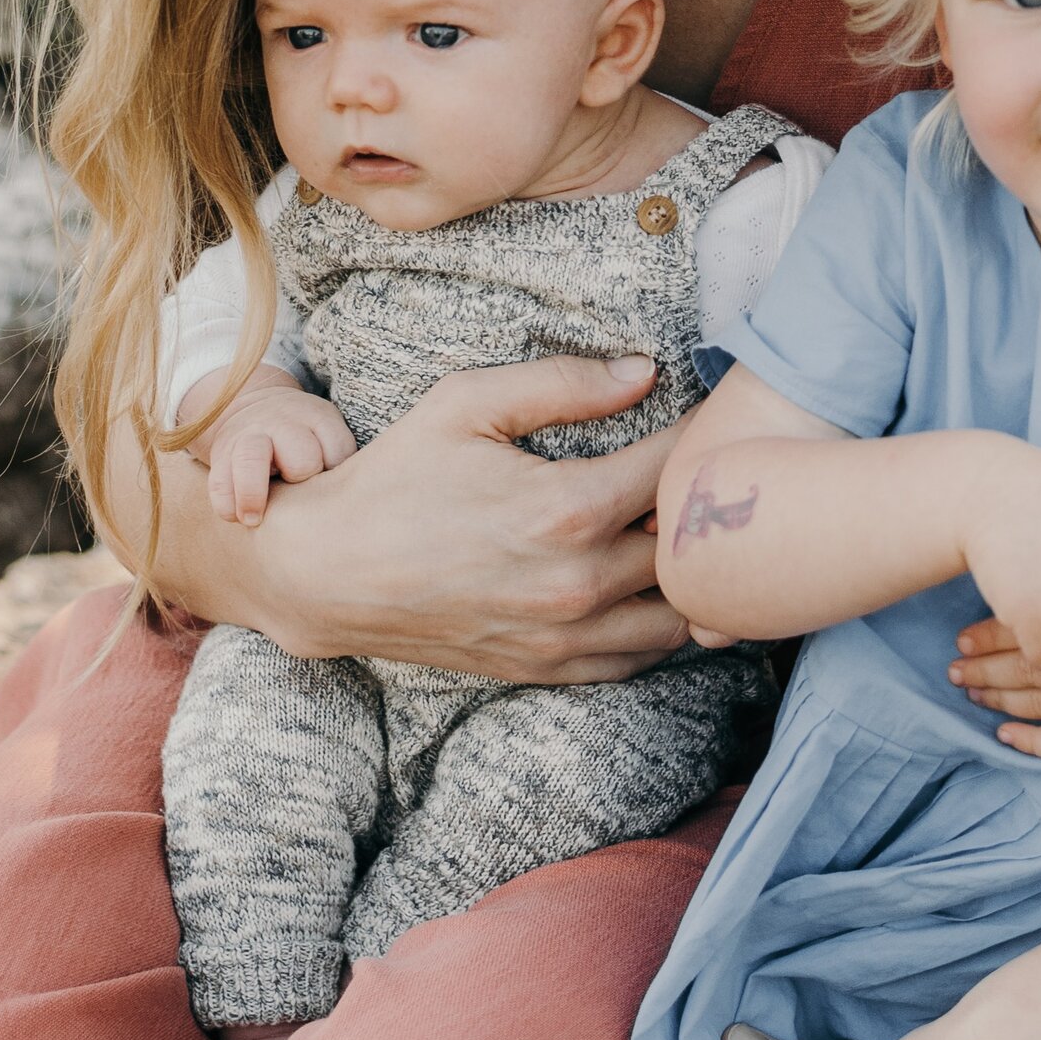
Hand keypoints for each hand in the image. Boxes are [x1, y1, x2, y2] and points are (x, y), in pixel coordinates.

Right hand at [137, 357, 689, 682]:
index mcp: (567, 509)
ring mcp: (566, 636)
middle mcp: (579, 583)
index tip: (713, 415)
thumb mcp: (467, 403)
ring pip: (680, 617)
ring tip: (674, 532)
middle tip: (703, 473)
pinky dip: (658, 625)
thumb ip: (562, 383)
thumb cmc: (395, 479)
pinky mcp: (547, 668)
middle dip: (703, 506)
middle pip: (689, 547)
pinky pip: (639, 659)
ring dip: (689, 575)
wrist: (327, 574)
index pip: (676, 469)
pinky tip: (645, 585)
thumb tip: (645, 371)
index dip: (703, 434)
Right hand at [190, 379, 358, 527]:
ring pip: (251, 461)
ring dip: (253, 494)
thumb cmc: (306, 437)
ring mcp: (249, 436)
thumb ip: (340, 461)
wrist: (261, 410)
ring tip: (254, 520)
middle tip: (296, 486)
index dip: (336, 471)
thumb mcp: (330, 434)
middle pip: (302, 460)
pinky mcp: (222, 454)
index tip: (331, 477)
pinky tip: (235, 516)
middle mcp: (282, 423)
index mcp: (317, 419)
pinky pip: (219, 482)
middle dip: (302, 478)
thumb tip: (342, 510)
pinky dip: (226, 503)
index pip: (338, 452)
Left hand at [951, 589, 1040, 757]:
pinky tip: (1004, 734)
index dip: (992, 633)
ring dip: (998, 699)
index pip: (1034, 627)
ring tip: (968, 692)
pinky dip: (1031, 741)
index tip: (962, 635)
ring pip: (1037, 705)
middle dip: (984, 667)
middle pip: (1026, 668)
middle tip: (952, 666)